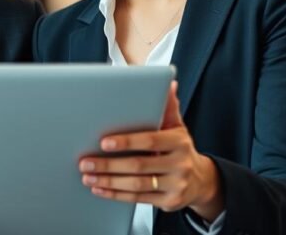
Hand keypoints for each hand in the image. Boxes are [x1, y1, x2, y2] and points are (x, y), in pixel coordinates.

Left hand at [78, 81, 224, 220]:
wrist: (201, 180)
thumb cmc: (179, 148)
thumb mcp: (177, 127)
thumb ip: (168, 108)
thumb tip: (169, 83)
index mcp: (179, 142)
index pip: (150, 141)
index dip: (126, 142)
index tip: (103, 142)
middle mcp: (180, 164)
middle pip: (139, 166)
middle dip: (108, 165)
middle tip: (85, 162)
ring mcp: (175, 185)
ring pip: (136, 185)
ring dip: (108, 181)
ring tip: (87, 176)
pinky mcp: (169, 202)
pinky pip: (138, 199)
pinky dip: (115, 194)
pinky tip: (99, 189)